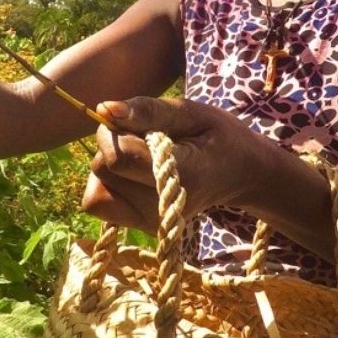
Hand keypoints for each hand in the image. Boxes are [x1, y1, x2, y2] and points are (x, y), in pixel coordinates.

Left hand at [80, 97, 267, 232]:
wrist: (242, 175)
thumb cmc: (218, 137)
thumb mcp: (191, 113)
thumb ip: (147, 110)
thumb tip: (104, 109)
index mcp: (180, 176)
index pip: (118, 157)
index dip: (115, 132)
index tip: (135, 123)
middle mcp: (162, 208)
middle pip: (102, 170)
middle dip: (112, 147)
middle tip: (146, 141)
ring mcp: (151, 223)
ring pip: (95, 188)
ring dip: (109, 168)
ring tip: (142, 159)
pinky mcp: (142, 228)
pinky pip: (99, 203)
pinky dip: (108, 185)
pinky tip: (133, 176)